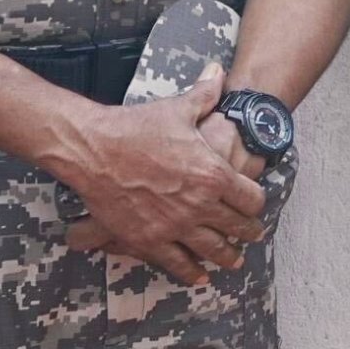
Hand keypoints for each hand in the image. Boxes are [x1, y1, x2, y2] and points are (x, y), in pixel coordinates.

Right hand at [43, 76, 269, 283]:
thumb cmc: (138, 127)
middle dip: (247, 233)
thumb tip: (218, 73)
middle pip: (237, 228)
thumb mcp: (178, 109)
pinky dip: (191, 272)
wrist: (93, 149)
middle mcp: (200, 205)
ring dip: (226, 256)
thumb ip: (205, 95)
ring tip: (233, 260)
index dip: (256, 203)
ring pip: (212, 251)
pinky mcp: (148, 240)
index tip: (255, 206)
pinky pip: (177, 263)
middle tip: (251, 237)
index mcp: (214, 174)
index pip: (251, 198)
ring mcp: (175, 226)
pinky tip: (199, 276)